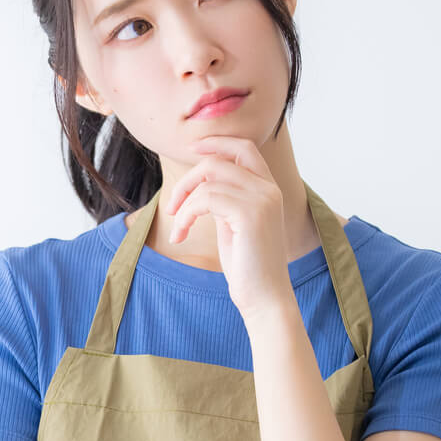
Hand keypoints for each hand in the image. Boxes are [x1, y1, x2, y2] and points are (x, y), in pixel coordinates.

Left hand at [163, 135, 293, 320]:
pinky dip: (186, 215)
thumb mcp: (234, 225)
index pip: (244, 147)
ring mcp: (262, 199)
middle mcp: (269, 189)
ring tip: (178, 228)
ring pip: (208, 181)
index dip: (216, 142)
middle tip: (172, 205)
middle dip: (188, 179)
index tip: (191, 149)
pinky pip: (205, 199)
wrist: (264, 298)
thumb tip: (199, 184)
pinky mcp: (250, 214)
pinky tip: (181, 235)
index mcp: (268, 189)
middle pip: (219, 161)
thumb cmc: (247, 266)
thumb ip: (224, 200)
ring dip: (183, 203)